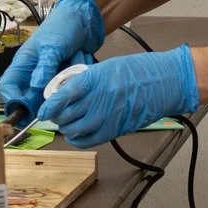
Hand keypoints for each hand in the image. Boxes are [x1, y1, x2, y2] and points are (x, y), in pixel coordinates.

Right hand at [0, 0, 105, 120]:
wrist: (86, 17)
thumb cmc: (64, 25)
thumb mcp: (53, 46)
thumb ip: (45, 66)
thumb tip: (35, 87)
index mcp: (24, 63)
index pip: (8, 87)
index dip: (12, 100)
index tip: (24, 110)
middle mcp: (34, 73)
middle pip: (29, 98)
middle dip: (42, 100)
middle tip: (54, 101)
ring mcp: (50, 77)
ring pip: (50, 96)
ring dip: (62, 89)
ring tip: (72, 72)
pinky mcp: (64, 79)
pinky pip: (65, 90)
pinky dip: (74, 83)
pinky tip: (80, 66)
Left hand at [36, 43, 197, 146]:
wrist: (164, 82)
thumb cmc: (137, 70)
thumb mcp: (106, 67)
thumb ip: (86, 80)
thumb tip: (66, 91)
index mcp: (95, 80)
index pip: (63, 96)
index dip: (49, 106)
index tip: (43, 110)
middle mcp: (98, 100)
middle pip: (66, 115)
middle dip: (56, 116)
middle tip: (54, 114)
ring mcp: (107, 117)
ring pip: (75, 130)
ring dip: (66, 128)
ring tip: (65, 122)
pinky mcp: (115, 130)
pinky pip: (89, 140)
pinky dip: (78, 139)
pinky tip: (76, 134)